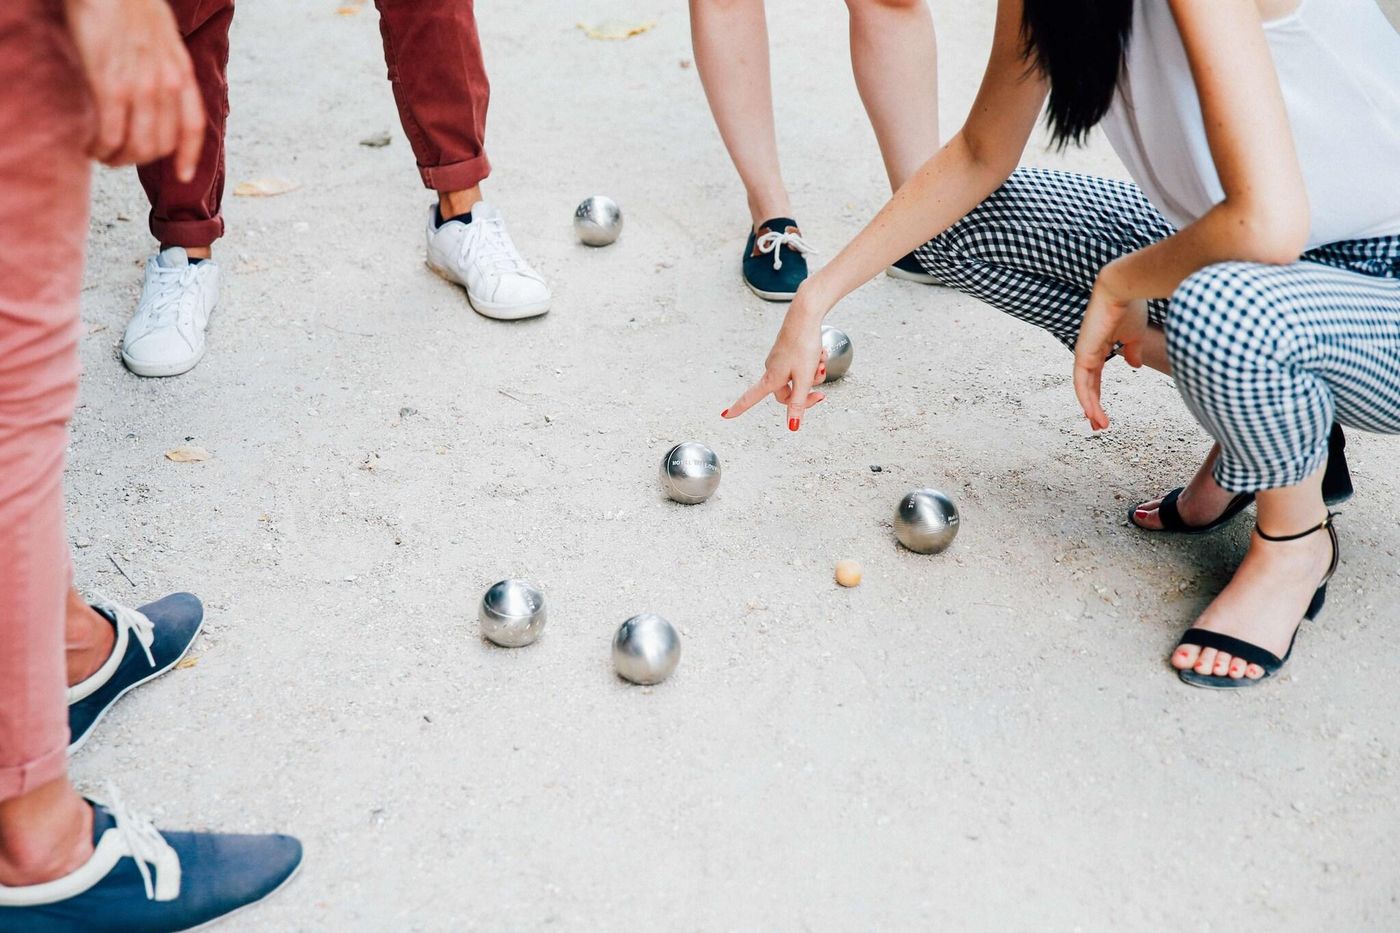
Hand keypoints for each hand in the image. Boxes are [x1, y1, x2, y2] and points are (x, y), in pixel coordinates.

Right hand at [64, 0, 204, 177]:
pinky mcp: (111, 86)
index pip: (193, 127)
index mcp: (182, 73)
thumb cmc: (129, 3)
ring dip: (117, 158)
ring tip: (101, 154)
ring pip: (136, 146)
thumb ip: (165, 65)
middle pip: (161, 145)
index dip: (189, 156)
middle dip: (139, 158)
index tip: (183, 175)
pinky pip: (110, 134)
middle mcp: (167, 86)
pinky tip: (90, 147)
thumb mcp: (163, 37)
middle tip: (119, 156)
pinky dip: (100, 148)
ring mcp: (141, 88)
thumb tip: (157, 91)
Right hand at [721, 289, 828, 430]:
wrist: (806, 316)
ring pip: (799, 379)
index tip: (726, 415)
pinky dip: (813, 363)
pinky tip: (820, 355)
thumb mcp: (803, 379)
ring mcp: (780, 360)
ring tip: (820, 363)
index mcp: (771, 378)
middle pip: (788, 394)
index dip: (739, 408)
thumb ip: (798, 403)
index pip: (750, 398)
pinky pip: (802, 366)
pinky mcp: (789, 352)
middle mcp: (772, 370)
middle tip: (821, 393)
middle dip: (806, 392)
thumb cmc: (802, 344)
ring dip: (813, 375)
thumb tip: (792, 427)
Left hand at [1072, 266, 1147, 430]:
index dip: (1098, 396)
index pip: (1096, 378)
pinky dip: (1086, 398)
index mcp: (1099, 349)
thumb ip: (1133, 351)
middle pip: (1087, 386)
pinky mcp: (1083, 353)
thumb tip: (1134, 366)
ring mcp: (1083, 354)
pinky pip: (1082, 382)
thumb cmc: (1130, 306)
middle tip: (1097, 425)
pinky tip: (1092, 413)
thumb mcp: (1134, 335)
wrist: (1124, 287)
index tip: (1103, 414)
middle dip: (1092, 407)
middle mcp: (1088, 353)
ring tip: (1098, 425)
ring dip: (1090, 408)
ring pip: (1084, 388)